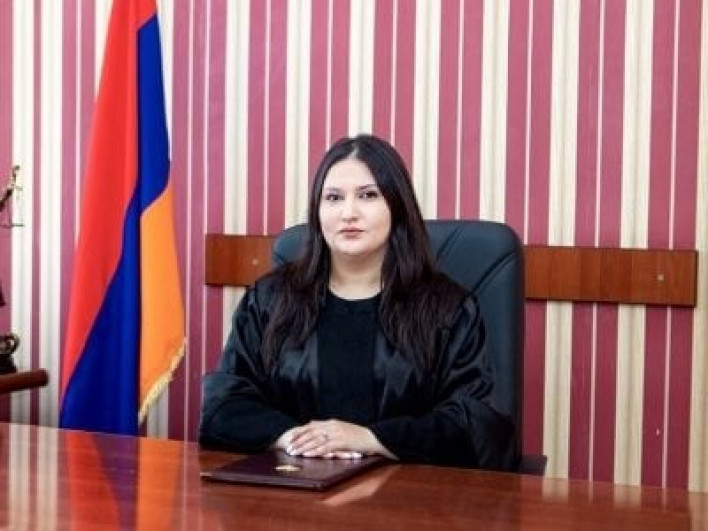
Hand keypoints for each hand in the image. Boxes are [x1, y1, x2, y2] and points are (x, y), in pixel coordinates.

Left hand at [278, 419, 394, 458]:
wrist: (373, 438)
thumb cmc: (358, 436)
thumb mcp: (343, 430)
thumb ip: (331, 430)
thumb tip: (320, 432)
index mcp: (332, 423)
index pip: (312, 425)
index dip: (300, 431)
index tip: (290, 436)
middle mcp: (332, 426)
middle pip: (311, 432)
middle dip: (299, 440)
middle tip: (289, 447)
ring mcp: (337, 433)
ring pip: (316, 439)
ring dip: (304, 446)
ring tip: (294, 452)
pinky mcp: (342, 442)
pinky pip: (325, 447)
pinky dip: (315, 451)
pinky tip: (308, 455)